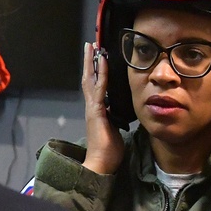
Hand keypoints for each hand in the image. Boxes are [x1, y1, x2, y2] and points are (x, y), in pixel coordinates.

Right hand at [81, 42, 124, 174]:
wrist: (101, 164)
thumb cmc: (109, 151)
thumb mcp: (115, 130)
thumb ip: (116, 119)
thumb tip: (121, 113)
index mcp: (97, 111)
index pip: (95, 86)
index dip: (96, 71)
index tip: (98, 57)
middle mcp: (92, 107)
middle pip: (89, 79)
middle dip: (90, 62)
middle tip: (90, 45)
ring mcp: (93, 108)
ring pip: (91, 80)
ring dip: (92, 62)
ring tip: (93, 48)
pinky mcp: (96, 112)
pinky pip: (99, 89)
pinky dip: (101, 74)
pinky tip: (102, 62)